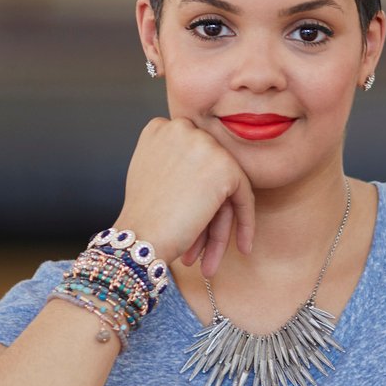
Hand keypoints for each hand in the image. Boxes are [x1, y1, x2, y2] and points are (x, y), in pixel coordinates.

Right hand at [115, 116, 255, 279]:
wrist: (139, 237)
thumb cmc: (141, 216)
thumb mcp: (149, 172)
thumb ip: (174, 159)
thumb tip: (202, 167)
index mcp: (162, 127)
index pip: (193, 155)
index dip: (196, 188)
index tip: (193, 213)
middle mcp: (183, 127)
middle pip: (210, 171)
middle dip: (210, 211)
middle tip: (204, 245)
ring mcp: (205, 144)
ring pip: (227, 186)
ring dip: (222, 225)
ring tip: (214, 258)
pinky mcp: (225, 166)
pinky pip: (244, 197)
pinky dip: (246, 223)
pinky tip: (243, 247)